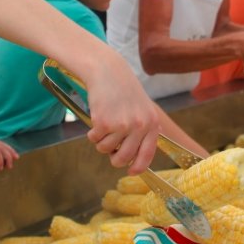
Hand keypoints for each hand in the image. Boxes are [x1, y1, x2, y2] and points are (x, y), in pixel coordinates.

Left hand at [0, 131, 18, 169]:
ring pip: (2, 145)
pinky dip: (7, 147)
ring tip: (16, 157)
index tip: (0, 168)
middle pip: (2, 148)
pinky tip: (9, 150)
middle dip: (8, 156)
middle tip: (10, 167)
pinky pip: (0, 144)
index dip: (0, 160)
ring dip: (10, 151)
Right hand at [84, 60, 159, 174]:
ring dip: (101, 142)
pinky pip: (94, 140)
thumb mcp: (143, 108)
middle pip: (124, 158)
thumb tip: (138, 156)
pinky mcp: (104, 123)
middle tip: (111, 152)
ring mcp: (122, 125)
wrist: (108, 71)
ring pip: (106, 149)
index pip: (147, 154)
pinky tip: (96, 118)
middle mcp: (139, 126)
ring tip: (104, 126)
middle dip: (115, 159)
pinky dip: (92, 133)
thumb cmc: (123, 89)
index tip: (131, 172)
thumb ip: (144, 129)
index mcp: (151, 123)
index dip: (138, 167)